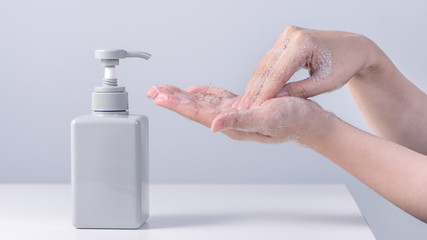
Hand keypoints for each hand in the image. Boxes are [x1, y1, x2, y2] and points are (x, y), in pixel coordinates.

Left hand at [146, 84, 329, 143]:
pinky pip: (219, 98)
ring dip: (183, 96)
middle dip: (173, 99)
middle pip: (195, 108)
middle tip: (153, 91)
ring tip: (166, 90)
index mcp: (233, 124)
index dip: (178, 104)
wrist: (310, 123)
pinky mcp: (244, 106)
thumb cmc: (294, 121)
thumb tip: (213, 125)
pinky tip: (195, 91)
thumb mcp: (268, 119)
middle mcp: (230, 120)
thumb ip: (239, 122)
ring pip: (203, 103)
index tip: (159, 97)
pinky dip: (205, 93)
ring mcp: (236, 114)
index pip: (198, 113)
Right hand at [235, 26, 378, 107]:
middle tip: (242, 110)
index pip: (278, 73)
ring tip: (243, 104)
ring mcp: (286, 35)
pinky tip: (252, 92)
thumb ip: (299, 91)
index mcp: (303, 43)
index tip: (255, 111)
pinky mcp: (284, 40)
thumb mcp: (325, 83)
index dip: (265, 94)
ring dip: (254, 85)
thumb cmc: (344, 66)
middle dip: (254, 91)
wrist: (353, 47)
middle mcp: (292, 35)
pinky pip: (269, 61)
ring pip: (264, 64)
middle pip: (267, 68)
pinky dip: (261, 78)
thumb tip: (274, 101)